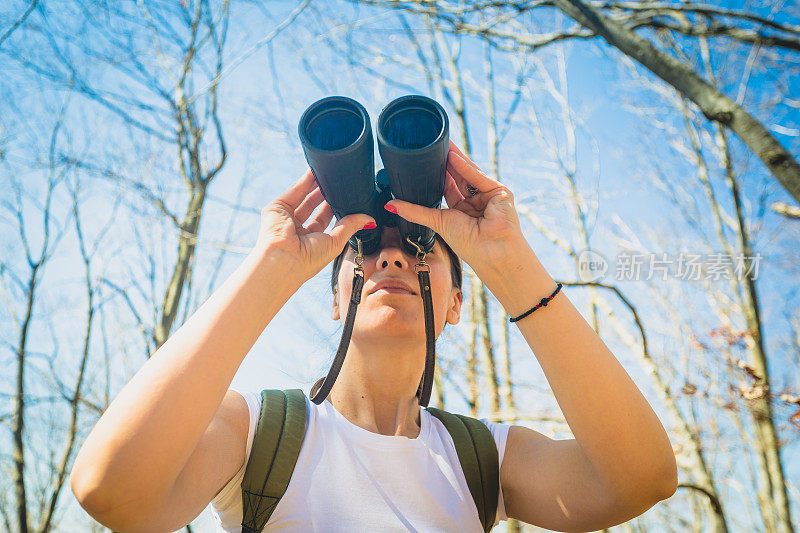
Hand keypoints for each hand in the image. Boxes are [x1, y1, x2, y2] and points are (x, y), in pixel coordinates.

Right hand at [255, 169, 375, 279]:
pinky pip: (295, 190)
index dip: (333, 207)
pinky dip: (306, 180)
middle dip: (326, 193)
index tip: (346, 196)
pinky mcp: (277, 207)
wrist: (284, 260)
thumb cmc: (307, 260)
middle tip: (339, 182)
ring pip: (304, 196)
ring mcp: (285, 218)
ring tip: (331, 173)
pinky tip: (317, 171)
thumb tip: (369, 219)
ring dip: (316, 184)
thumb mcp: (335, 242)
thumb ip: (350, 226)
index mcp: (308, 241)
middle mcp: (295, 229)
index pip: (323, 219)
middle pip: (313, 205)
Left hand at [383, 141, 526, 274]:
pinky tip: (453, 157)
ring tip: (440, 145)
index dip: (438, 174)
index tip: (426, 162)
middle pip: (459, 177)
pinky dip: (465, 167)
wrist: (492, 252)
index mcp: (463, 211)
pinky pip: (478, 177)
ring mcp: (489, 196)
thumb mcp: (437, 222)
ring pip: (468, 173)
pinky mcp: (500, 192)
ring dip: (455, 159)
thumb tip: (390, 204)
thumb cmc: (469, 244)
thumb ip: (415, 212)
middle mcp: (476, 202)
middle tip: (432, 146)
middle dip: (446, 162)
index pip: (449, 187)